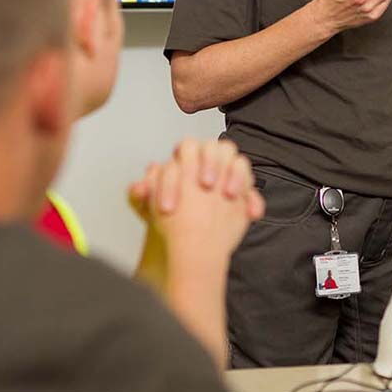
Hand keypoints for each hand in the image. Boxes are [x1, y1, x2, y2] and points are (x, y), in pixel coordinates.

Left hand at [128, 138, 264, 222]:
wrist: (192, 244)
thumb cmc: (174, 218)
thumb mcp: (155, 207)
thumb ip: (146, 194)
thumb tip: (137, 187)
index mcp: (187, 161)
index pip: (186, 149)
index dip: (180, 174)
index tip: (172, 204)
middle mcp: (208, 163)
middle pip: (215, 147)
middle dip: (211, 162)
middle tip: (207, 185)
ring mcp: (228, 176)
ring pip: (239, 161)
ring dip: (236, 175)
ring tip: (230, 196)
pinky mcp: (243, 193)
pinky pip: (253, 190)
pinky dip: (253, 200)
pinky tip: (250, 214)